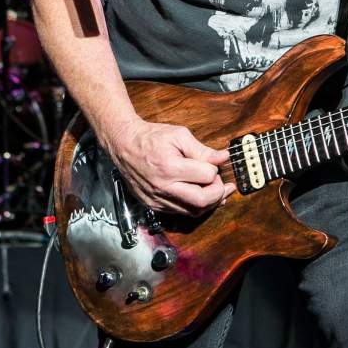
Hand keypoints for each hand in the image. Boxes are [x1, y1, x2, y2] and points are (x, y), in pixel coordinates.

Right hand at [102, 117, 234, 215]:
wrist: (124, 145)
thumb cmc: (151, 137)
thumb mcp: (179, 135)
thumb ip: (202, 150)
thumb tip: (223, 158)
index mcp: (169, 167)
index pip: (206, 176)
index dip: (215, 170)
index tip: (214, 165)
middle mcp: (162, 187)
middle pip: (201, 201)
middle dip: (218, 193)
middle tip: (222, 183)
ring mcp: (157, 199)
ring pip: (192, 212)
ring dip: (209, 203)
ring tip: (217, 192)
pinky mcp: (153, 205)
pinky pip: (180, 212)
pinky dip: (193, 206)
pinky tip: (200, 196)